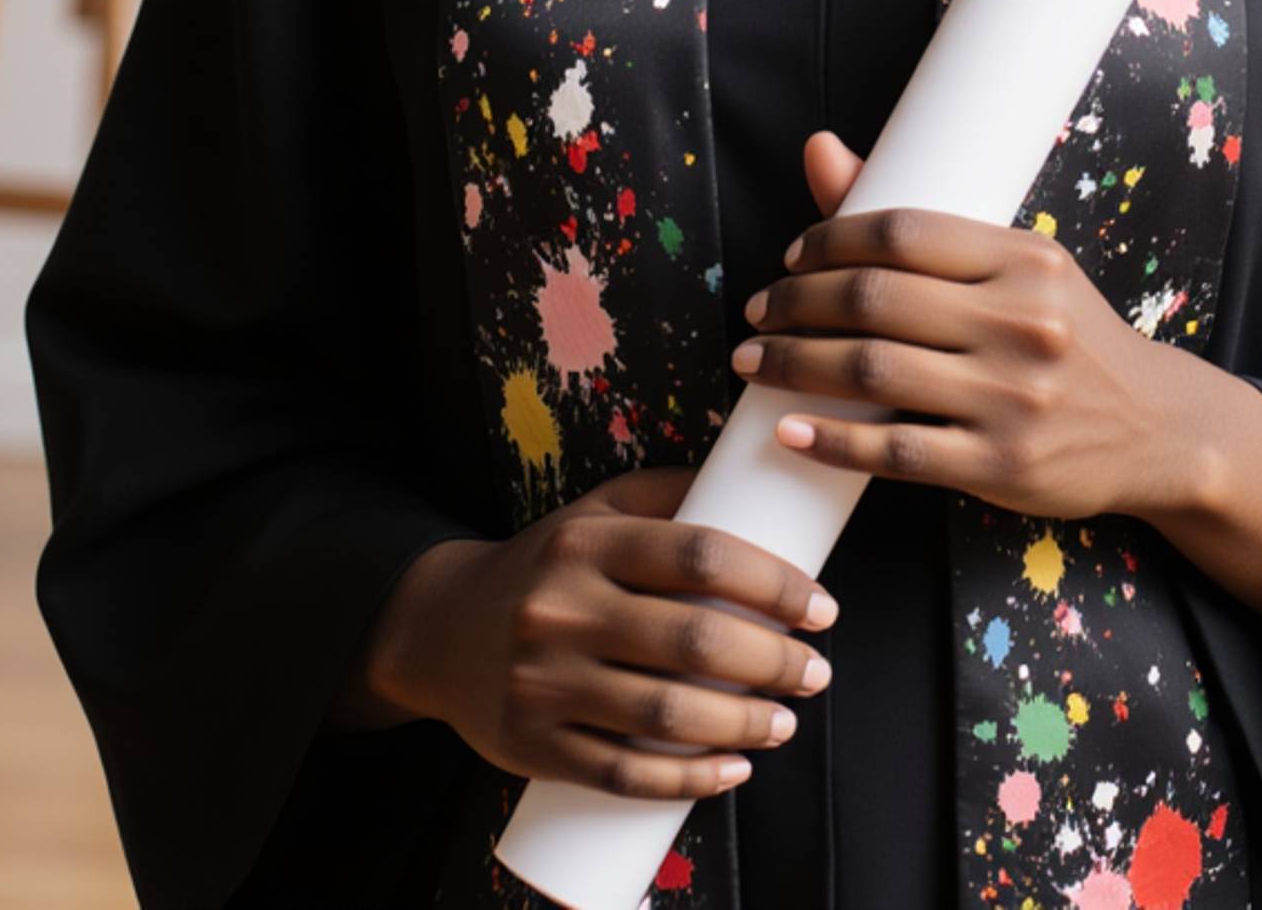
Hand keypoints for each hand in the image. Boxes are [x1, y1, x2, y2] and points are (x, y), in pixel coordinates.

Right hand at [361, 465, 840, 799]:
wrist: (440, 629)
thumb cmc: (546, 564)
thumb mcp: (596, 509)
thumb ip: (671, 494)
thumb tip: (760, 480)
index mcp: (587, 541)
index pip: (700, 555)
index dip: (774, 582)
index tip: (821, 607)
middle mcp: (561, 608)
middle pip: (692, 640)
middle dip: (773, 661)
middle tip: (815, 671)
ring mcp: (542, 682)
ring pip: (663, 715)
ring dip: (742, 725)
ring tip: (785, 723)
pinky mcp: (531, 746)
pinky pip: (621, 773)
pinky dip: (687, 781)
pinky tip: (733, 771)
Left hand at [731, 129, 1183, 521]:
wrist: (1157, 429)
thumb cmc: (1069, 336)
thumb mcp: (1018, 268)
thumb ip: (919, 225)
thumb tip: (819, 150)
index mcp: (1024, 259)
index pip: (900, 232)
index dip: (828, 240)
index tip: (790, 257)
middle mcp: (1021, 322)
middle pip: (873, 300)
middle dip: (794, 304)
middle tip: (755, 314)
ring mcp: (1012, 398)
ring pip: (872, 371)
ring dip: (794, 365)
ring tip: (753, 363)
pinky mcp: (1002, 466)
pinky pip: (895, 451)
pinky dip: (830, 441)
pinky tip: (789, 431)